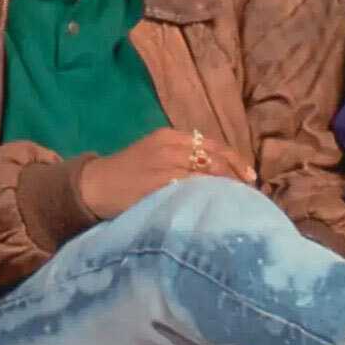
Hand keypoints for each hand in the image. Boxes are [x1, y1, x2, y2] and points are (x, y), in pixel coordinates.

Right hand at [73, 126, 253, 221]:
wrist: (94, 185)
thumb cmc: (127, 174)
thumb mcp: (155, 155)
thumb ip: (182, 159)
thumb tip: (217, 173)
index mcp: (170, 136)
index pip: (212, 146)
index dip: (235, 162)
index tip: (250, 178)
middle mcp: (170, 146)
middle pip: (214, 160)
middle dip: (235, 177)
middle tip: (249, 195)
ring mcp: (163, 166)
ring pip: (205, 175)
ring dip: (225, 190)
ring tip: (238, 204)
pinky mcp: (157, 185)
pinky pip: (190, 190)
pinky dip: (206, 198)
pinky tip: (215, 208)